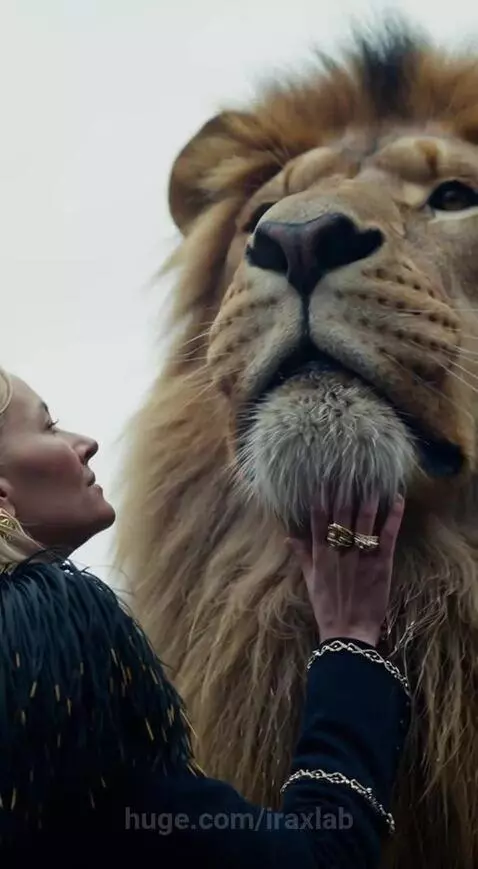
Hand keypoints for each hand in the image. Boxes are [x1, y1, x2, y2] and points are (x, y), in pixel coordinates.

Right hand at [287, 494, 404, 646]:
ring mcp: (361, 557)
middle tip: (349, 471)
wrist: (348, 632)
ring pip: (365, 521)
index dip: (321, 498)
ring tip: (372, 480)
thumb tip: (288, 536)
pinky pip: (387, 536)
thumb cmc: (327, 607)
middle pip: (342, 515)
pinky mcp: (381, 564)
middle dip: (345, 491)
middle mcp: (340, 551)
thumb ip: (302, 556)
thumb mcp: (310, 581)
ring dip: (369, 498)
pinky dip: (393, 517)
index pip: (319, 520)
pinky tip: (397, 500)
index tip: (323, 480)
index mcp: (321, 554)